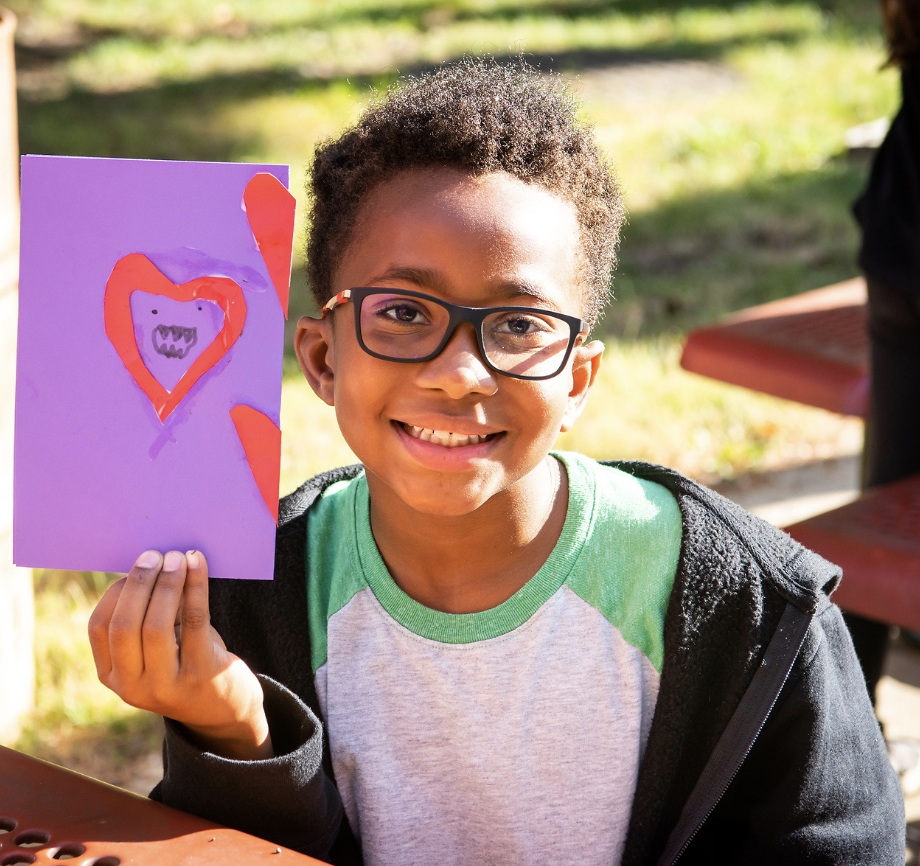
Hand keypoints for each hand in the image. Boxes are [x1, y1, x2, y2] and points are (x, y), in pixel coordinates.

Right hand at [88, 549, 272, 759]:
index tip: (137, 566)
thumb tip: (147, 561)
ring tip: (178, 557)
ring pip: (156, 626)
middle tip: (155, 555)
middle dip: (139, 583)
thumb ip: (146, 615)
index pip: (99, 627)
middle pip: (125, 625)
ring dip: (167, 583)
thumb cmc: (187, 662)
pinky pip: (195, 621)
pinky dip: (195, 586)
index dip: (117, 591)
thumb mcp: (156, 648)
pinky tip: (197, 564)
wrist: (225, 708)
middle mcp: (133, 687)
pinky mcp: (202, 674)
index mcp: (113, 676)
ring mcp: (166, 685)